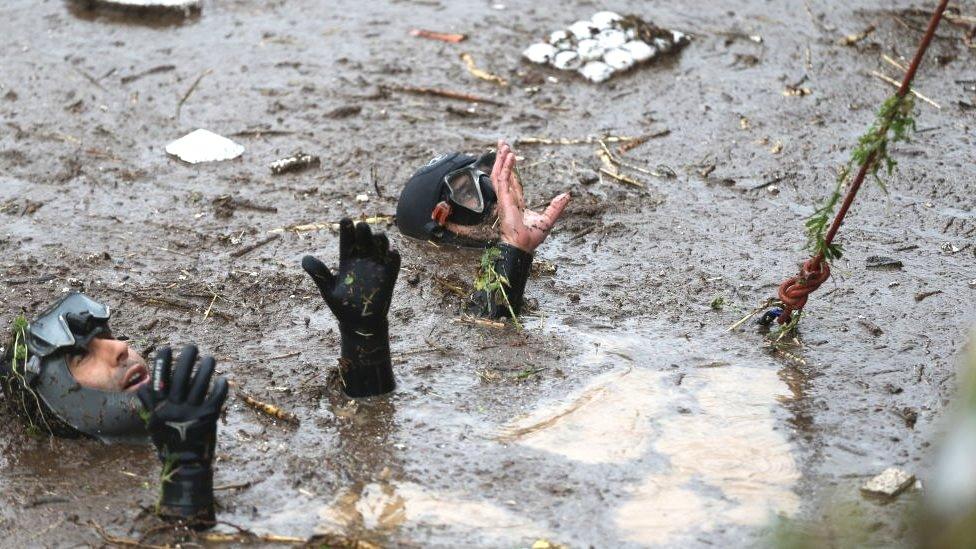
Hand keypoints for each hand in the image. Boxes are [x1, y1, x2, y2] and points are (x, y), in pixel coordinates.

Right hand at [138, 345, 227, 522]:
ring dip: (206, 367)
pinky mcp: (209, 417)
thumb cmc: (168, 441)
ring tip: (209, 358)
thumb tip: (143, 386)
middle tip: (192, 347)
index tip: (166, 347)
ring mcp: (192, 411)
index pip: (159, 379)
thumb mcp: (153, 423)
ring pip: (200, 382)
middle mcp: (174, 407)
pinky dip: (220, 387)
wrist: (184, 465)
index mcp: (160, 407)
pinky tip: (223, 379)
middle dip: (187, 358)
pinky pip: (216, 397)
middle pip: (181, 376)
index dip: (163, 362)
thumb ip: (148, 405)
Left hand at [302, 218, 400, 330]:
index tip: (345, 220)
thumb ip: (318, 274)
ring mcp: (377, 268)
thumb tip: (305, 258)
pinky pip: (393, 266)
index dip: (347, 230)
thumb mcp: (327, 290)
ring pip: (381, 249)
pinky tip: (393, 252)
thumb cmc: (342, 306)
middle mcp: (363, 260)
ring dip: (381, 241)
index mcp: (347, 260)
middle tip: (361, 226)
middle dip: (364, 232)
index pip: (348, 241)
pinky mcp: (388, 279)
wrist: (358, 324)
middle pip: (365, 241)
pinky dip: (394, 258)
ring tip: (378, 236)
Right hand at [492, 139, 570, 252]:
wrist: (522, 246)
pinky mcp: (503, 199)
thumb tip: (566, 195)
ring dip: (500, 159)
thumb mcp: (548, 220)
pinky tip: (509, 156)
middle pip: (503, 173)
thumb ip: (556, 207)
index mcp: (516, 203)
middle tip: (502, 143)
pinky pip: (503, 179)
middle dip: (501, 158)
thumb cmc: (531, 238)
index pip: (512, 181)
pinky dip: (506, 167)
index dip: (511, 168)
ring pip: (499, 173)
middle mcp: (508, 198)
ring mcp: (504, 198)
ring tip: (503, 145)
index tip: (511, 155)